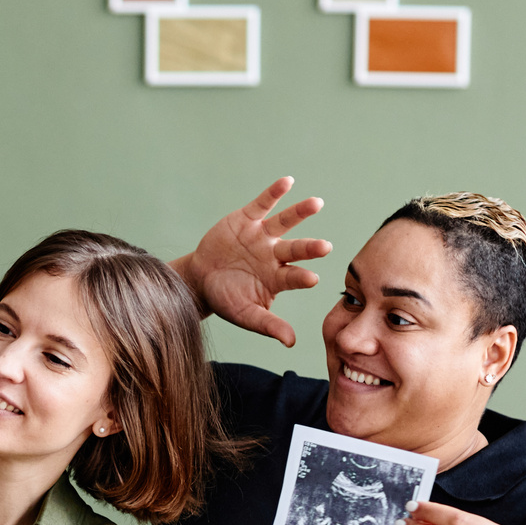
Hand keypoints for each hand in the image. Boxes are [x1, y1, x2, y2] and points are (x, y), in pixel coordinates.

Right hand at [171, 176, 331, 347]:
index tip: (312, 279)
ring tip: (317, 203)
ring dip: (300, 212)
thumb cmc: (226, 300)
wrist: (200, 279)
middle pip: (295, 249)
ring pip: (285, 222)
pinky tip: (287, 182)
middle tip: (326, 247)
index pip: (293, 277)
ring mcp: (262, 236)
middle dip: (309, 248)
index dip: (302, 277)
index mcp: (277, 278)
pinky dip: (274, 193)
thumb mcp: (245, 315)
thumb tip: (292, 342)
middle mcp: (274, 255)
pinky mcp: (247, 218)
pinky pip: (263, 204)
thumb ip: (268, 325)